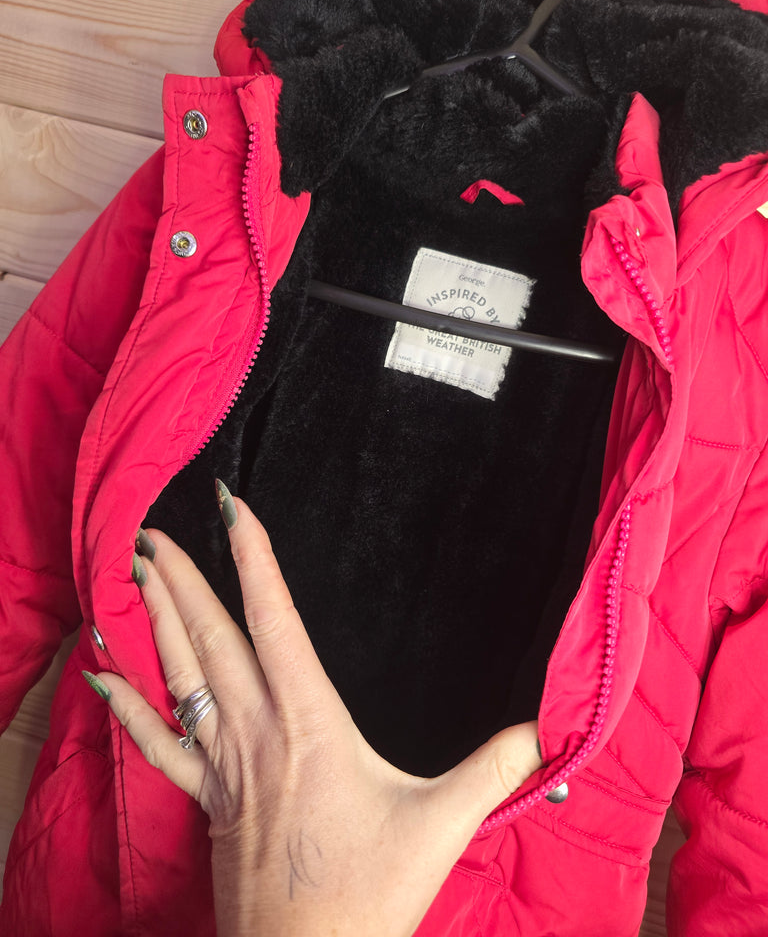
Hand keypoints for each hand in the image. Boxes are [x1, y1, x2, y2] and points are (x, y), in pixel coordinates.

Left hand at [92, 486, 541, 936]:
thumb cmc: (365, 896)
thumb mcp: (442, 824)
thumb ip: (494, 768)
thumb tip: (547, 727)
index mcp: (308, 721)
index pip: (275, 620)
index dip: (254, 559)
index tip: (232, 509)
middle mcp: (255, 731)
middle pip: (211, 637)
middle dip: (182, 578)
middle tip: (152, 528)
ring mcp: (223, 765)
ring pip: (179, 675)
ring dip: (155, 620)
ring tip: (134, 572)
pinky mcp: (206, 799)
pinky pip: (156, 741)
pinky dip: (127, 705)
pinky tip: (99, 677)